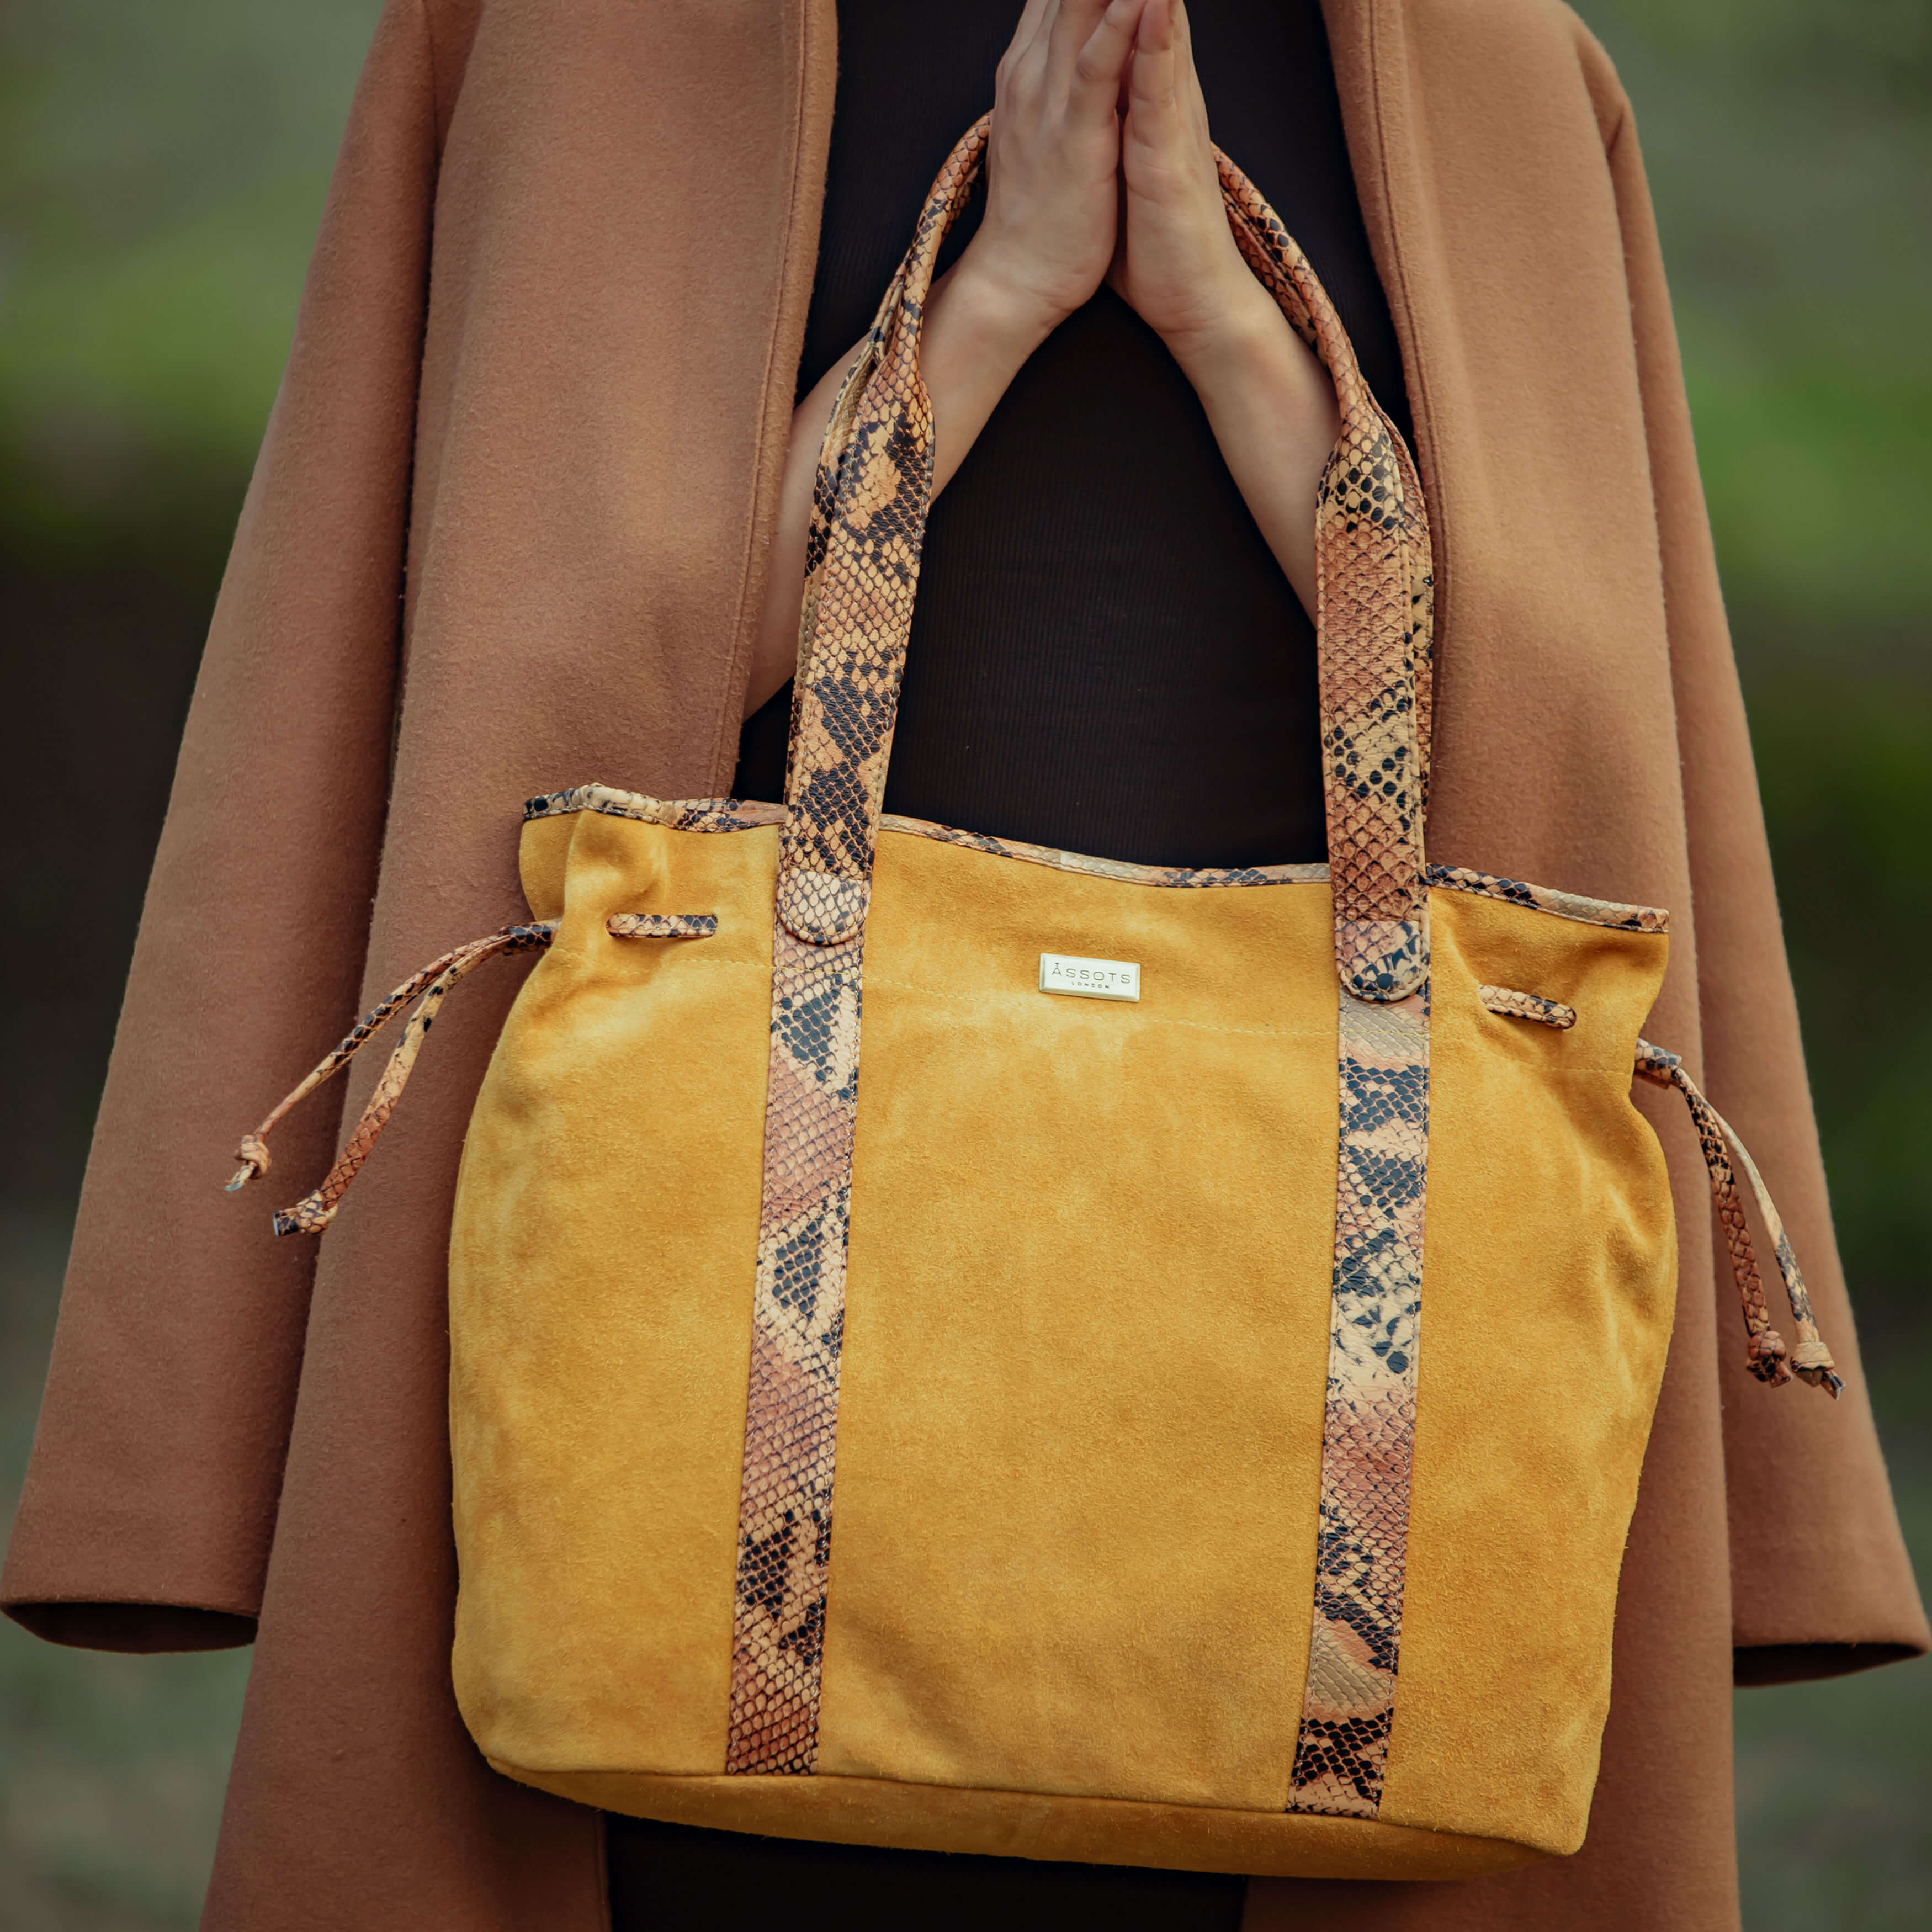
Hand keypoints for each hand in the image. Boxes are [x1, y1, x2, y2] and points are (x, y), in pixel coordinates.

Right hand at [948, 0, 1144, 340]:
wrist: (1017, 281)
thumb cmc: (1043, 210)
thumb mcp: (1047, 121)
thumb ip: (1058, 69)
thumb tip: (1071, 31)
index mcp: (1031, 63)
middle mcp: (1034, 67)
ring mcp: (1051, 99)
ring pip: (1083, 2)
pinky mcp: (1075, 136)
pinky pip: (1097, 65)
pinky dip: (1120, 22)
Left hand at [1106, 0, 1336, 613]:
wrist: (1193, 306)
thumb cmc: (1157, 248)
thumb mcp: (1122, 170)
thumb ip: (1112, 130)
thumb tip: (1091, 105)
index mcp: (1150, 102)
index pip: (1132, 19)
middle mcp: (1167, 100)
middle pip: (1150, 11)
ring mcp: (1172, 124)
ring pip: (1159, 32)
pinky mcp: (1169, 158)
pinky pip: (1159, 88)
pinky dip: (1154, 41)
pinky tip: (1150, 2)